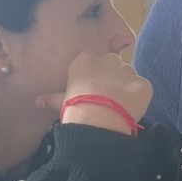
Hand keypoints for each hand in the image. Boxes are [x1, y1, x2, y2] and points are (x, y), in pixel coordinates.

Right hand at [37, 51, 152, 133]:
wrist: (99, 121)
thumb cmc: (76, 108)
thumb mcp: (61, 102)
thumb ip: (52, 97)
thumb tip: (37, 101)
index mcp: (86, 59)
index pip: (92, 59)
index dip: (93, 73)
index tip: (91, 85)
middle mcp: (108, 59)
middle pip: (113, 64)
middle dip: (111, 76)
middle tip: (106, 95)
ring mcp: (128, 70)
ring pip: (129, 74)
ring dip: (126, 86)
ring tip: (119, 104)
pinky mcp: (143, 83)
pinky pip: (142, 87)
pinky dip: (139, 96)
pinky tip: (131, 108)